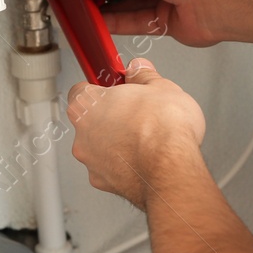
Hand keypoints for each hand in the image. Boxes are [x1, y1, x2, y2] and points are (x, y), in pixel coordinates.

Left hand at [67, 58, 206, 207]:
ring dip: (118, 144)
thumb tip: (139, 70)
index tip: (116, 89)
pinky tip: (145, 159)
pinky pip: (112, 170)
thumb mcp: (161, 87)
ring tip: (145, 139)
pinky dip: (125, 165)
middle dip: (112, 118)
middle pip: (91, 122)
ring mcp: (91, 162)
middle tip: (137, 115)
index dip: (101, 89)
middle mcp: (82, 135)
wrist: (171, 168)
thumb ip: (143, 75)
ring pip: (100, 148)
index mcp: (88, 105)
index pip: (81, 91)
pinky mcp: (105, 183)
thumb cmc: (163, 129)